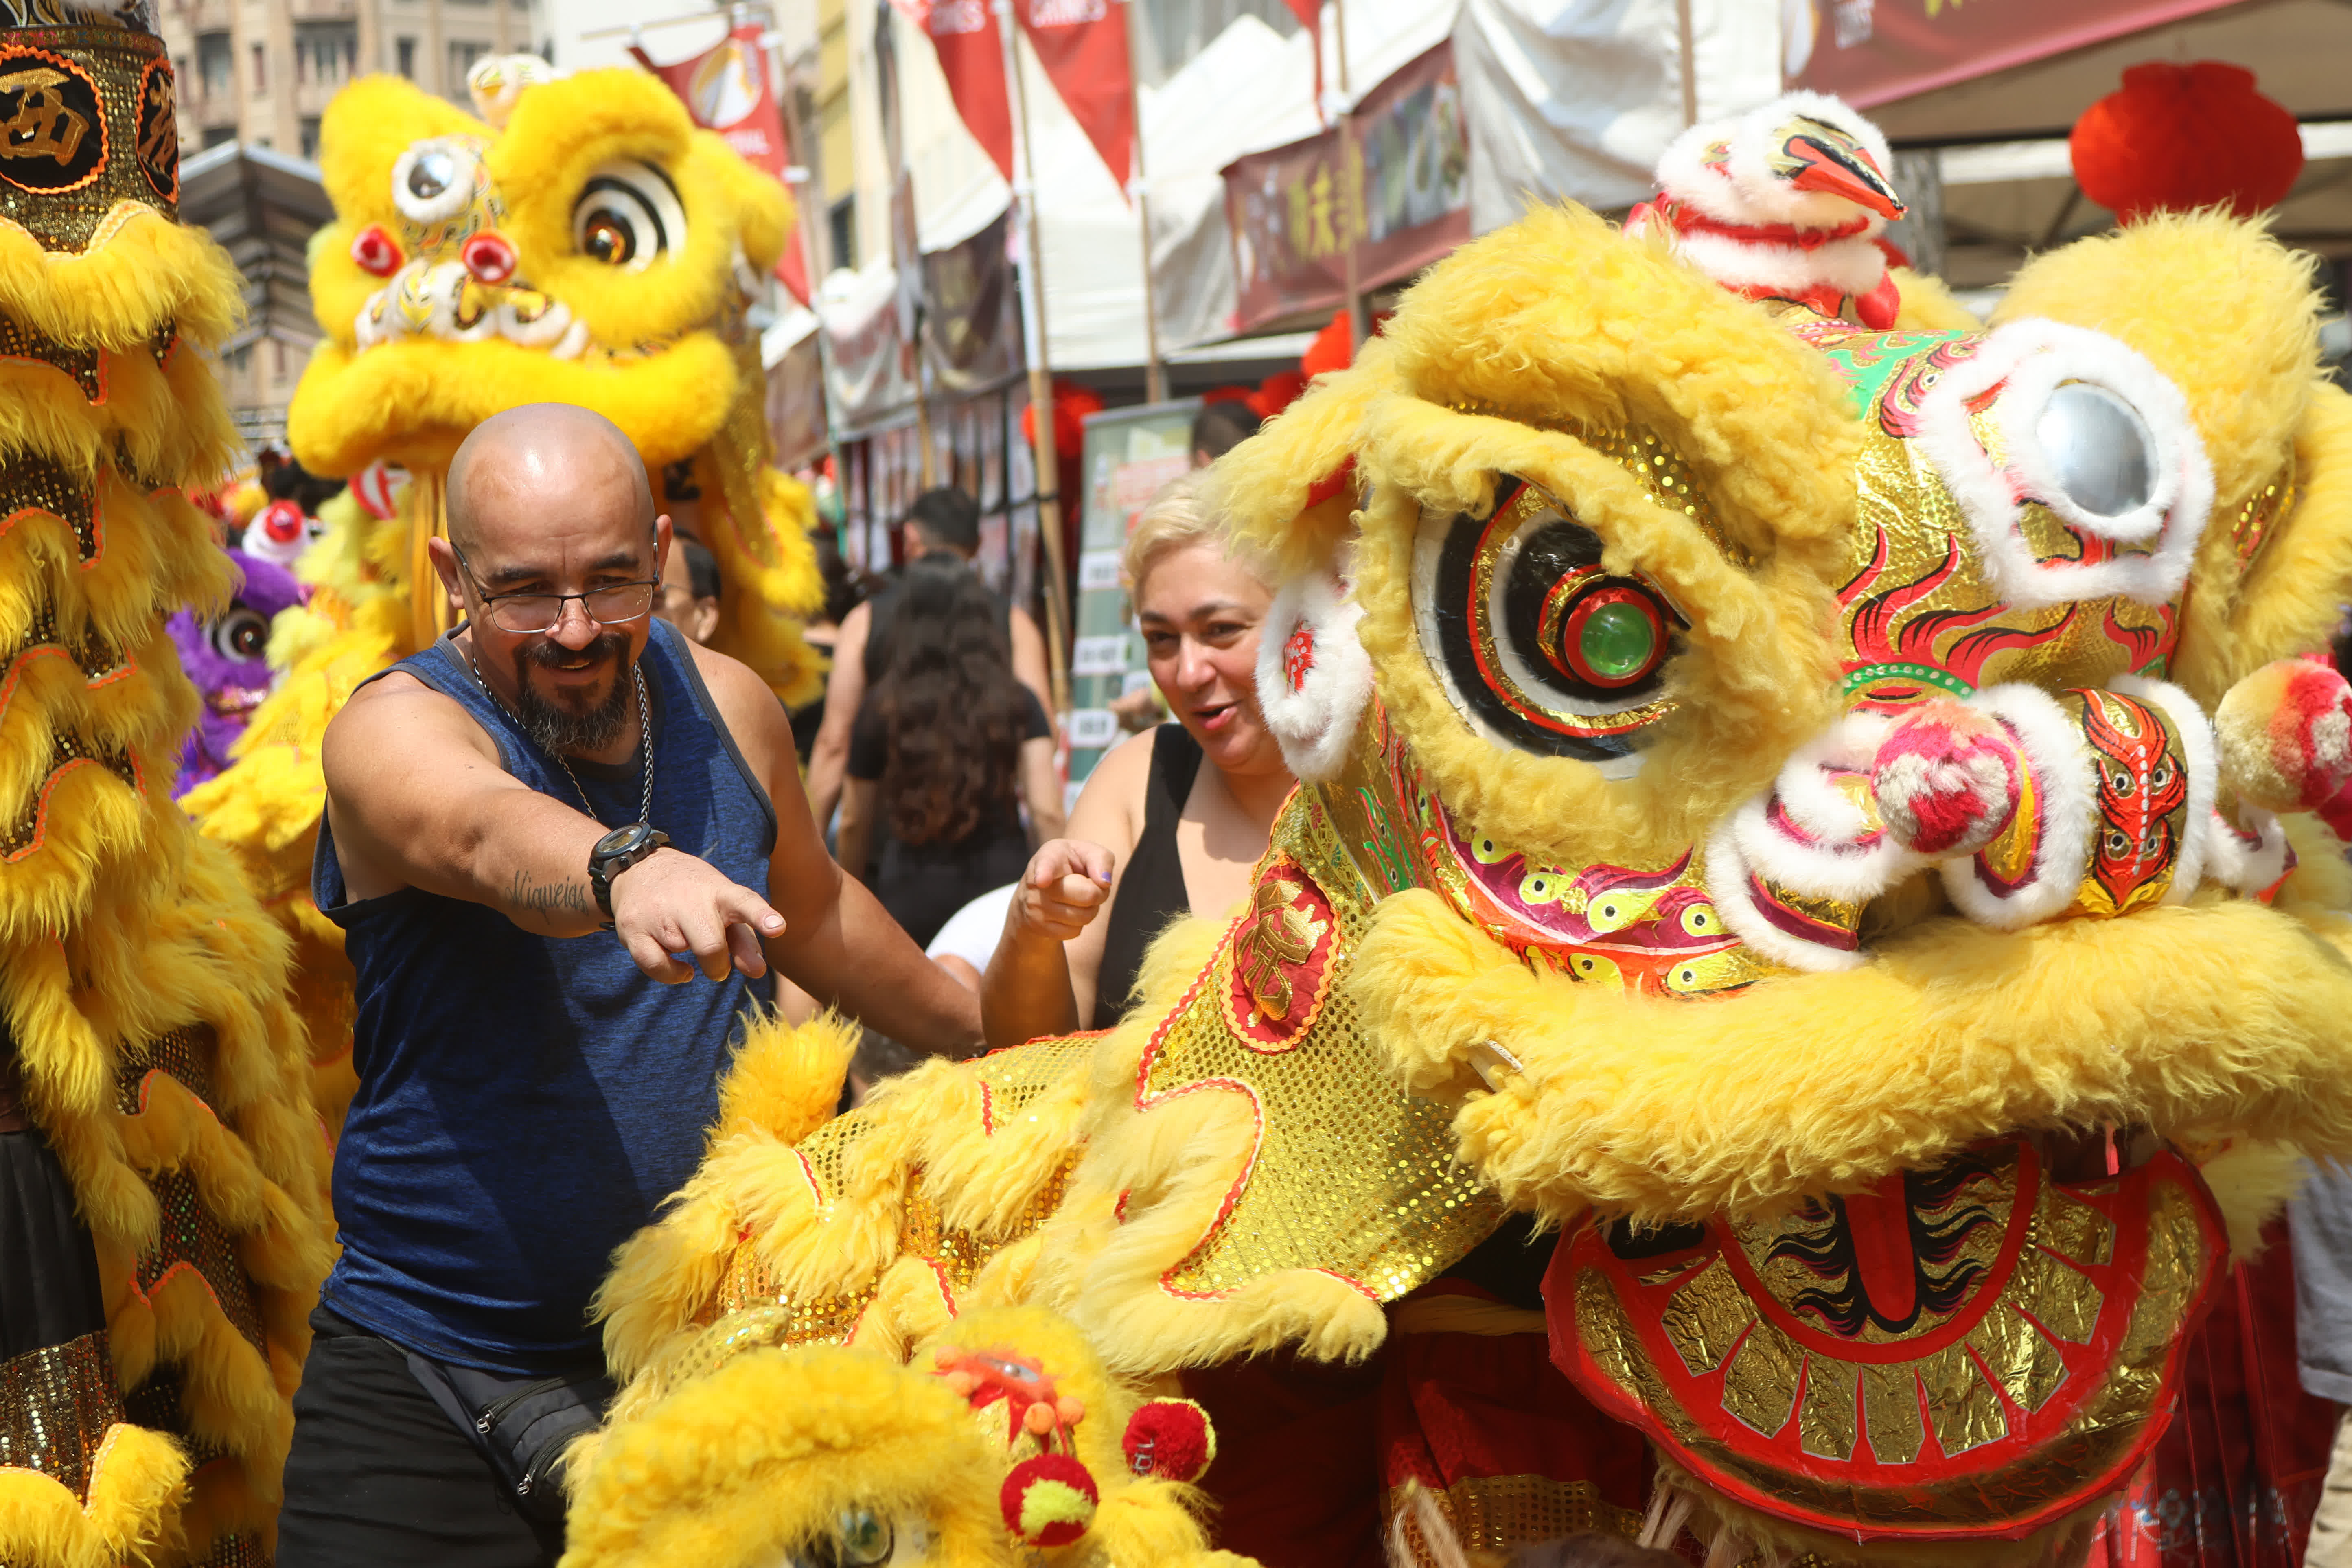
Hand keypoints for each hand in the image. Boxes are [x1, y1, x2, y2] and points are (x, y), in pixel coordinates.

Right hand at [609, 847, 786, 983]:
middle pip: (710, 945)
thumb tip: (758, 972)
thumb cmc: (694, 897)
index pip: (745, 902)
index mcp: (720, 892)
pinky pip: (657, 966)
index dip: (761, 917)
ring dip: (691, 958)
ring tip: (686, 936)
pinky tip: (682, 970)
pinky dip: (673, 975)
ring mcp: (659, 914)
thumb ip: (744, 940)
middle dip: (717, 966)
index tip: (777, 928)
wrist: (640, 868)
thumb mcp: (723, 907)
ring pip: (682, 952)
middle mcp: (690, 899)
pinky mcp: (634, 929)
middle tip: (717, 967)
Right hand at [1008, 839, 1114, 945]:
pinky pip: (1074, 932)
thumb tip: (1104, 883)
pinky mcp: (1039, 927)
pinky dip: (1078, 924)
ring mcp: (1035, 908)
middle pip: (1088, 895)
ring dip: (1090, 909)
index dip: (1045, 873)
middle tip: (1090, 885)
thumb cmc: (1070, 866)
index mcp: (1049, 857)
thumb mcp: (1086, 852)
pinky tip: (1068, 911)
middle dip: (1098, 892)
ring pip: (1084, 916)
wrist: (1040, 889)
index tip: (1042, 880)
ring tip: (1077, 898)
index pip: (1046, 865)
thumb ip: (1101, 859)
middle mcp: (1037, 883)